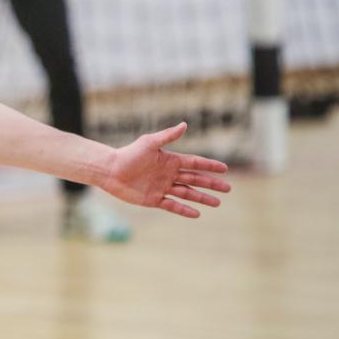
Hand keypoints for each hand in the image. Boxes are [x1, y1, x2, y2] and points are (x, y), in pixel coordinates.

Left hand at [101, 123, 231, 217]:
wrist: (110, 170)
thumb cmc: (129, 154)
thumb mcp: (149, 143)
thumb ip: (168, 136)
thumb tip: (185, 124)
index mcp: (169, 160)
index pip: (195, 163)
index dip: (209, 166)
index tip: (225, 168)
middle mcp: (168, 174)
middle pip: (195, 179)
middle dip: (211, 184)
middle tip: (228, 188)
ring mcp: (162, 187)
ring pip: (187, 193)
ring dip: (202, 198)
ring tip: (217, 203)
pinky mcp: (154, 199)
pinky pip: (172, 205)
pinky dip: (184, 210)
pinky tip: (197, 214)